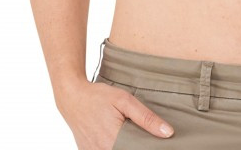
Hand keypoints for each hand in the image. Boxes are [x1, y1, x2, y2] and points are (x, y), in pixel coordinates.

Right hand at [60, 79, 174, 148]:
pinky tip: (117, 138)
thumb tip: (168, 133)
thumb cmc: (99, 96)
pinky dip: (113, 147)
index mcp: (114, 142)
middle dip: (136, 145)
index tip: (158, 143)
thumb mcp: (125, 100)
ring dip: (124, 146)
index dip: (148, 147)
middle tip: (139, 135)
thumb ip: (146, 118)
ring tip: (128, 135)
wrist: (72, 97)